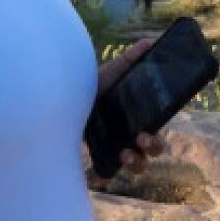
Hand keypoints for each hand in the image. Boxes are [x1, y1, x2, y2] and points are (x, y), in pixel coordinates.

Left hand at [96, 39, 164, 174]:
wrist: (63, 95)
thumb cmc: (92, 84)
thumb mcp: (110, 71)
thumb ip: (129, 59)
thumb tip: (150, 41)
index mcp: (138, 117)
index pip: (156, 132)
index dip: (155, 140)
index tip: (145, 135)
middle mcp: (129, 133)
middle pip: (149, 151)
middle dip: (149, 150)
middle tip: (138, 142)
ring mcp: (114, 144)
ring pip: (133, 164)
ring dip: (134, 164)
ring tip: (123, 155)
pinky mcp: (97, 151)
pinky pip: (105, 170)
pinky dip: (104, 177)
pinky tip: (99, 179)